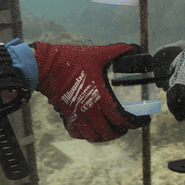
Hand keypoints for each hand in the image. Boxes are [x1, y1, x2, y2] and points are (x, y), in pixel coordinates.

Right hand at [31, 41, 148, 141]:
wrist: (46, 66)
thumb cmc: (72, 59)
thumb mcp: (98, 53)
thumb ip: (116, 51)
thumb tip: (132, 48)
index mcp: (100, 96)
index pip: (120, 118)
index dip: (132, 124)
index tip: (138, 123)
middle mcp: (89, 109)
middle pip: (107, 132)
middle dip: (117, 133)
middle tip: (123, 128)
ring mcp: (77, 114)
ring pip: (92, 136)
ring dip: (102, 136)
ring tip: (108, 131)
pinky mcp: (66, 115)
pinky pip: (76, 133)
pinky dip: (85, 135)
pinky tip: (90, 129)